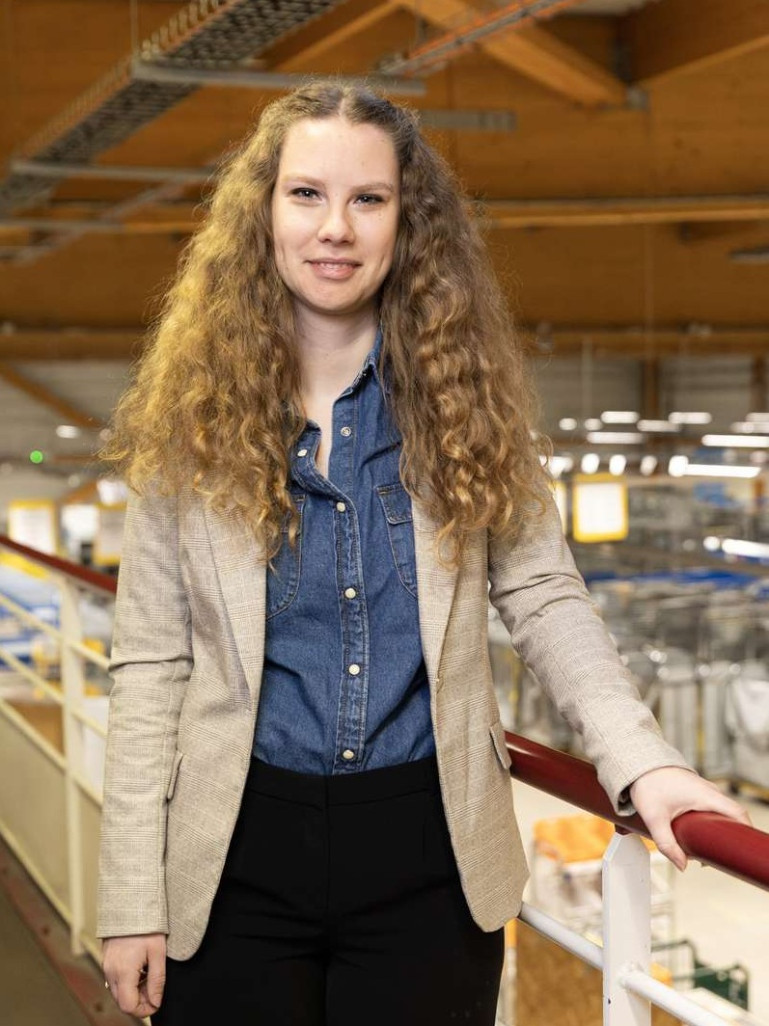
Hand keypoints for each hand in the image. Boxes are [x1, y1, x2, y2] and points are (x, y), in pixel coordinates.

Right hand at [102, 933, 166, 1016]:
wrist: (130, 903)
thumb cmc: (146, 925)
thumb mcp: (158, 953)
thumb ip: (157, 980)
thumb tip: (156, 1002)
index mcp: (123, 972)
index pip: (128, 1006)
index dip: (143, 1010)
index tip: (156, 1003)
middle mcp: (111, 972)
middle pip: (122, 1001)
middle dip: (139, 1002)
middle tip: (155, 991)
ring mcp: (106, 965)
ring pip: (118, 992)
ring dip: (133, 992)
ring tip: (149, 977)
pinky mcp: (107, 960)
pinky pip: (115, 980)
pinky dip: (127, 982)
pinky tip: (140, 970)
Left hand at [629, 766, 751, 871]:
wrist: (638, 765)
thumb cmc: (647, 785)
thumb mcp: (655, 818)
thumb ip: (667, 844)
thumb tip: (682, 865)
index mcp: (706, 795)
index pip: (738, 813)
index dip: (744, 831)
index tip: (737, 848)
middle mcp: (709, 791)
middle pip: (730, 816)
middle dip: (725, 837)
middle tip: (712, 854)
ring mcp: (704, 789)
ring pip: (720, 812)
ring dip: (715, 830)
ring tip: (700, 846)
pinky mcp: (697, 791)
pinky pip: (711, 808)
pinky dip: (708, 821)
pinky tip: (694, 833)